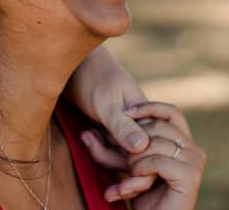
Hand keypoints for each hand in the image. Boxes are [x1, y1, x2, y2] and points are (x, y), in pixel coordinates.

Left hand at [66, 47, 153, 193]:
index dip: (135, 167)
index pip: (150, 155)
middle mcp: (143, 126)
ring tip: (85, 135)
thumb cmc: (94, 77)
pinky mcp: (115, 131)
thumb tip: (142, 147)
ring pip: (123, 158)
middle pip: (136, 160)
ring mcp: (129, 129)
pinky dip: (98, 150)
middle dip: (110, 158)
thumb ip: (121, 125)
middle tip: (87, 137)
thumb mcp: (106, 102)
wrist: (78, 62)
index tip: (104, 150)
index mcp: (149, 118)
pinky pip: (113, 152)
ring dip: (102, 153)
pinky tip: (85, 135)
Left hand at [113, 102, 205, 208]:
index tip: (125, 112)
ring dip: (134, 159)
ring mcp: (195, 163)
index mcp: (185, 143)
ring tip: (129, 174)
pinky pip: (158, 161)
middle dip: (134, 140)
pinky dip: (141, 169)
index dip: (149, 108)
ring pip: (155, 143)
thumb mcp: (132, 164)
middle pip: (159, 127)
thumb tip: (87, 133)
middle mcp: (194, 150)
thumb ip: (122, 145)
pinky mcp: (190, 177)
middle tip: (121, 157)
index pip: (171, 112)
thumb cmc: (144, 197)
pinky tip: (136, 180)